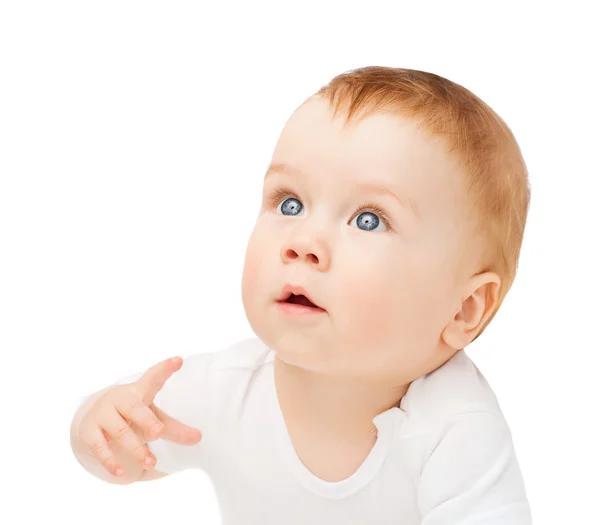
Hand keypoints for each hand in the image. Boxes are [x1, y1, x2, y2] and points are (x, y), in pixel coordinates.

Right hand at [78, 356, 201, 476]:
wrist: (92, 421)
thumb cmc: (130, 416)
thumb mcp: (151, 418)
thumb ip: (173, 428)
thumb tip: (198, 438)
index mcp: (138, 391)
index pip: (153, 378)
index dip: (165, 369)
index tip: (178, 360)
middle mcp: (119, 399)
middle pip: (135, 408)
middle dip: (147, 421)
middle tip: (159, 432)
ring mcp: (103, 414)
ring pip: (120, 431)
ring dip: (136, 448)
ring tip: (151, 462)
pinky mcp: (89, 432)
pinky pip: (100, 447)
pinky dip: (111, 461)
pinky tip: (121, 472)